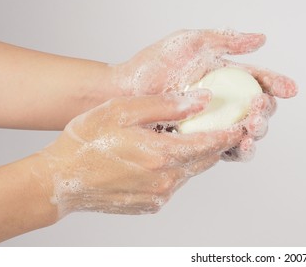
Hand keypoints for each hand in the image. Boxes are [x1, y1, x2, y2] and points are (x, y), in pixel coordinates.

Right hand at [37, 89, 243, 217]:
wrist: (61, 181)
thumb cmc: (86, 141)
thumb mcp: (124, 111)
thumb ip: (167, 105)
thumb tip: (203, 100)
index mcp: (162, 155)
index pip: (211, 144)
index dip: (230, 134)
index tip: (244, 124)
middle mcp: (166, 180)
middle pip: (206, 159)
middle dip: (220, 144)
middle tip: (229, 127)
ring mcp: (160, 195)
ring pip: (192, 171)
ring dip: (198, 155)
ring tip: (198, 136)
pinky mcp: (152, 204)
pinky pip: (176, 183)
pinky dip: (179, 168)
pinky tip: (168, 155)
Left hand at [111, 29, 297, 160]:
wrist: (125, 92)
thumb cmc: (154, 64)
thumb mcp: (192, 42)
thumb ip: (227, 40)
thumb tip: (261, 39)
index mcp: (227, 76)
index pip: (260, 81)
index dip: (278, 84)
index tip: (289, 90)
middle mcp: (225, 100)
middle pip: (259, 109)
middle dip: (266, 111)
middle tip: (259, 108)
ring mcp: (215, 122)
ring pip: (248, 131)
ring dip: (257, 132)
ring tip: (251, 128)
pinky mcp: (203, 140)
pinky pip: (227, 148)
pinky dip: (239, 148)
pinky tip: (241, 144)